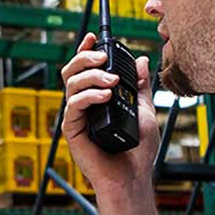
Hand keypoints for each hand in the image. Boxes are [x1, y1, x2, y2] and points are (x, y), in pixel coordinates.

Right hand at [61, 32, 159, 195]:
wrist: (134, 176)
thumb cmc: (139, 148)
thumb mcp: (143, 109)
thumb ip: (140, 85)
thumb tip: (141, 60)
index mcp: (98, 97)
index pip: (86, 69)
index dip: (87, 51)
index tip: (95, 38)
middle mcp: (84, 105)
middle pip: (72, 71)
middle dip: (85, 58)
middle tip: (103, 58)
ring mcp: (77, 116)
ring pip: (71, 84)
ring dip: (91, 76)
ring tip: (112, 81)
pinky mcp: (72, 130)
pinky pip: (73, 106)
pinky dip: (88, 95)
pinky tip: (105, 95)